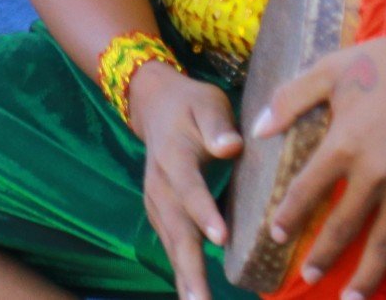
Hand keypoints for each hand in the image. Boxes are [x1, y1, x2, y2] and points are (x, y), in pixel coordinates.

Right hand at [131, 64, 241, 299]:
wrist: (155, 106)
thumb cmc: (191, 105)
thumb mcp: (207, 103)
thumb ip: (218, 125)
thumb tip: (231, 146)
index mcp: (174, 157)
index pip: (189, 188)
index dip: (204, 213)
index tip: (221, 238)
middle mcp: (159, 185)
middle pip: (175, 229)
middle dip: (189, 267)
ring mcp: (156, 202)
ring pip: (171, 244)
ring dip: (184, 277)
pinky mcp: (160, 213)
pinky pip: (171, 245)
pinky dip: (181, 272)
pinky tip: (193, 294)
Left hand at [250, 0, 385, 298]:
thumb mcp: (330, 68)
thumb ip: (289, 98)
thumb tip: (256, 130)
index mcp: (344, 141)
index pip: (307, 189)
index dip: (289, 215)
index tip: (274, 235)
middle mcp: (377, 170)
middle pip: (344, 224)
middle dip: (323, 255)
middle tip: (307, 279)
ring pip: (385, 242)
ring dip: (367, 275)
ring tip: (352, 299)